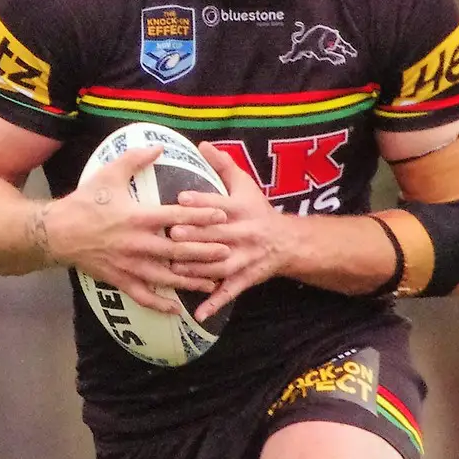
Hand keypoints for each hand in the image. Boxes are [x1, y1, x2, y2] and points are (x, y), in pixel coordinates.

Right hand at [44, 145, 228, 313]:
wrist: (56, 232)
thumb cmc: (85, 202)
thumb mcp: (108, 174)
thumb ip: (135, 159)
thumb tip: (160, 146)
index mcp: (138, 217)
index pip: (177, 217)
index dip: (202, 216)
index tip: (223, 214)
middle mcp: (138, 244)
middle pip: (178, 251)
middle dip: (205, 252)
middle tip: (228, 252)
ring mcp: (129, 265)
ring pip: (166, 277)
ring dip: (190, 280)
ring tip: (213, 282)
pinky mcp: (119, 280)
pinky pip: (143, 296)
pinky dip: (160, 304)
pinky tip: (176, 309)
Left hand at [167, 147, 290, 321]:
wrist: (287, 242)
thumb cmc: (258, 210)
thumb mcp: (245, 185)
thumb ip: (223, 165)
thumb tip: (201, 144)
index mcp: (241, 211)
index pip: (219, 206)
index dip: (201, 203)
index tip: (180, 200)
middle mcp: (243, 235)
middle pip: (217, 236)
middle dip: (194, 238)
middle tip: (170, 236)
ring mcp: (243, 260)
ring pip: (218, 266)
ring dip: (197, 269)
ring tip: (173, 269)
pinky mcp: (244, 280)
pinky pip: (228, 293)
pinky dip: (214, 303)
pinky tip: (197, 314)